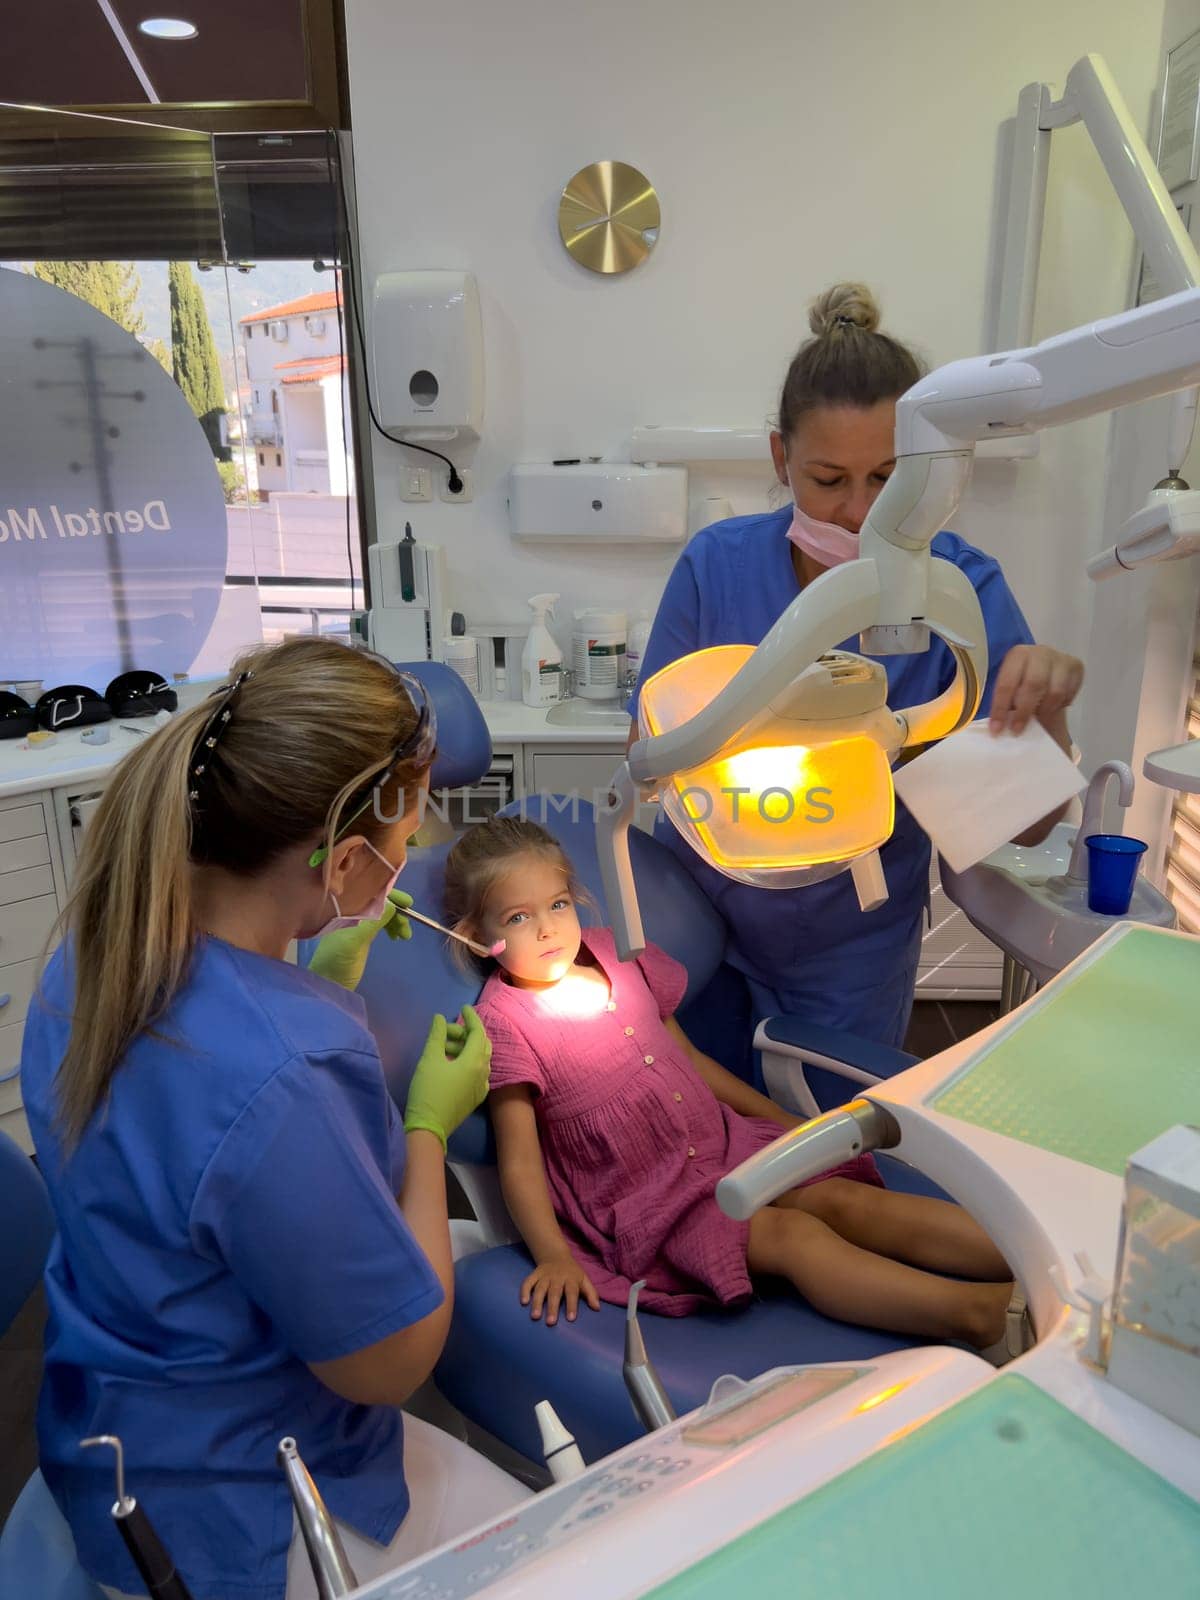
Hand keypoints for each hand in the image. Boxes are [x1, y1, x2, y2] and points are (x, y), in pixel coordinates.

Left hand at [307, 891, 414, 991]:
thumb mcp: (355, 941)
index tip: (408, 903)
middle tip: (408, 925)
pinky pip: (381, 924)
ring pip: (382, 914)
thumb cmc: (336, 961)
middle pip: (379, 902)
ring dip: (397, 920)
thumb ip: (372, 923)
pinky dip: (391, 927)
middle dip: (397, 910)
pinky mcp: (362, 935)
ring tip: (405, 936)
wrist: (326, 983)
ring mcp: (358, 924)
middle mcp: (353, 912)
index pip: (371, 892)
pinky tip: (396, 936)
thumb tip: (393, 905)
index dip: (391, 895)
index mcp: (347, 909)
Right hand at [403, 1005, 491, 1150]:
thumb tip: (440, 1018)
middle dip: (466, 1033)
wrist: (429, 1127)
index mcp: (475, 1061)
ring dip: (465, 1048)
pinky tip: (452, 1064)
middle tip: (447, 1030)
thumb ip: (437, 1035)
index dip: (471, 1018)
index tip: (463, 1008)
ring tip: (444, 1046)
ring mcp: (481, 1086)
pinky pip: (477, 1073)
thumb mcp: (430, 1059)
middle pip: (482, 1044)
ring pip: (479, 1059)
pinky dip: (467, 1062)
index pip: (478, 1032)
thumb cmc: (428, 1090)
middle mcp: (483, 1072)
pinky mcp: (475, 1097)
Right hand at [521, 1256, 600, 1325]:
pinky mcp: (534, 1274)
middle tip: (550, 1322)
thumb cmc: (572, 1273)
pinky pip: (528, 1282)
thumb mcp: (584, 1279)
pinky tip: (523, 1302)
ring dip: (537, 1302)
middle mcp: (557, 1277)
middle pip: (554, 1292)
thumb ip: (591, 1293)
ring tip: (535, 1316)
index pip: (572, 1292)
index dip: (572, 1305)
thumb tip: (597, 1308)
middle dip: (552, 1307)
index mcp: (571, 1279)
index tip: (571, 1319)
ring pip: (540, 1288)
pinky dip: (524, 1291)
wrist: (556, 1255)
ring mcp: (544, 1276)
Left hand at [988, 645, 1082, 736]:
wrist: (1045, 672)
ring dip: (1045, 710)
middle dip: (1024, 711)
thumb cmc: (1022, 683)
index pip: (1007, 683)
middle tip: (1017, 730)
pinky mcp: (1076, 667)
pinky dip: (1061, 705)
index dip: (1000, 708)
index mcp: (1017, 655)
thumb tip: (997, 728)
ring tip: (1037, 717)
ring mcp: (1060, 659)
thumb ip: (1004, 704)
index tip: (997, 730)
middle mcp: (1040, 652)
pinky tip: (1052, 706)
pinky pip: (1069, 694)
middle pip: (1034, 685)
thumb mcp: (1009, 689)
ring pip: (1055, 692)